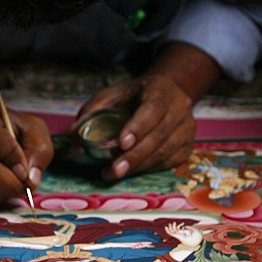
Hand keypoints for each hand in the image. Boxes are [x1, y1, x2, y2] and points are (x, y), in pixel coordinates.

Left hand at [72, 72, 194, 179]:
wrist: (165, 95)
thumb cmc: (134, 96)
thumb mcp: (113, 94)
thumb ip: (93, 110)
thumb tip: (73, 133)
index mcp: (161, 88)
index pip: (153, 108)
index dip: (138, 126)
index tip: (121, 143)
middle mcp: (180, 107)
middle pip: (159, 135)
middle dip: (134, 155)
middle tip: (114, 169)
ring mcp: (187, 128)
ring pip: (164, 152)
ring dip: (138, 166)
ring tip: (114, 173)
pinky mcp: (188, 145)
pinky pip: (168, 162)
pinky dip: (148, 168)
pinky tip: (130, 171)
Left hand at [165, 221, 202, 248]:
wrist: (198, 242)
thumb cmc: (196, 238)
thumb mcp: (195, 233)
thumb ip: (190, 229)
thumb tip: (185, 226)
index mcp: (180, 236)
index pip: (171, 233)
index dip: (167, 230)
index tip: (165, 226)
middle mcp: (179, 235)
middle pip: (172, 231)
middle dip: (170, 227)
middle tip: (170, 224)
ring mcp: (181, 234)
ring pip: (174, 230)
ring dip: (174, 226)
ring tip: (174, 222)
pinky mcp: (183, 233)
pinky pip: (179, 229)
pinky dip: (180, 226)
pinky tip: (183, 223)